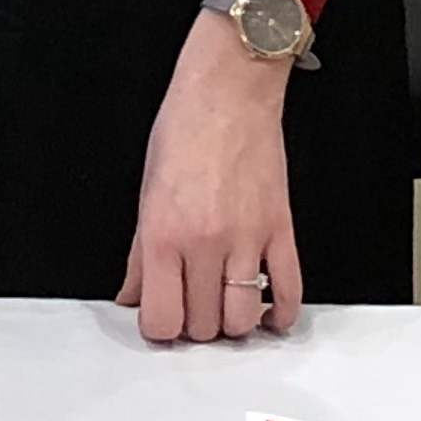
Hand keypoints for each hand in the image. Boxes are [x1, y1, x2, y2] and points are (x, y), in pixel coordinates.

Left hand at [119, 10, 301, 342]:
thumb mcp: (145, 190)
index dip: (160, 329)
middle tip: (191, 307)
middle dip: (195, 326)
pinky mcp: (281, 229)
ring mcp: (247, 239)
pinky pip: (290, 291)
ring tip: (225, 307)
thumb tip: (131, 294)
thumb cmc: (185, 128)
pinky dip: (282, 314)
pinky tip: (270, 313)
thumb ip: (138, 253)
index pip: (161, 319)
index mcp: (163, 233)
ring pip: (244, 319)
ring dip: (234, 323)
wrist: (230, 90)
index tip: (161, 320)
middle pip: (203, 325)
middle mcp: (205, 242)